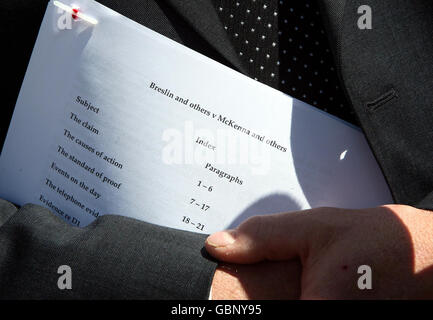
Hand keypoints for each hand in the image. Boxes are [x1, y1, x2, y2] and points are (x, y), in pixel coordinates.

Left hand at [206, 205, 432, 298]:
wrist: (422, 255)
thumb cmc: (375, 241)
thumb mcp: (312, 229)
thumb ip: (261, 238)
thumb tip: (217, 245)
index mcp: (314, 311)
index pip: (258, 315)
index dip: (240, 306)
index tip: (230, 298)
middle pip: (274, 312)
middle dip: (259, 300)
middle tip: (266, 283)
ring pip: (288, 311)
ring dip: (281, 297)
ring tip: (295, 279)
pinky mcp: (341, 318)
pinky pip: (306, 308)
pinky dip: (296, 296)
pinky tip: (302, 286)